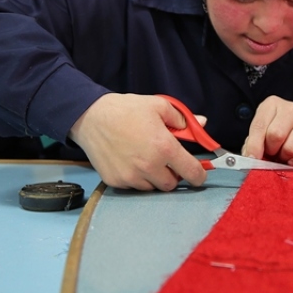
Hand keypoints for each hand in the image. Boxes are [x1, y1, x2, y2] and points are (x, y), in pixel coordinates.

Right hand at [69, 93, 207, 190]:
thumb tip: (201, 123)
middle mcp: (149, 166)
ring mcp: (131, 176)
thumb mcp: (158, 105)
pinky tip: (130, 161)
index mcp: (164, 147)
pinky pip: (134, 186)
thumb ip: (183, 118)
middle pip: (171, 184)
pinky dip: (136, 178)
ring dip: (154, 178)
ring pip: (152, 187)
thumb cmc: (125, 109)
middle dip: (173, 175)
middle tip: (166, 161)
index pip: (192, 172)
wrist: (90, 117)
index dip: (199, 175)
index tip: (198, 174)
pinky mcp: (116, 181)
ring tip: (145, 158)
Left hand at [242, 96, 292, 167]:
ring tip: (284, 154)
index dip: (254, 146)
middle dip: (271, 151)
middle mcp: (291, 108)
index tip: (253, 159)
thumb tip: (251, 159)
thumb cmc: (274, 133)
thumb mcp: (260, 134)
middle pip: (276, 136)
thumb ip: (252, 145)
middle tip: (273, 152)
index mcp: (272, 104)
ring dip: (285, 158)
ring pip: (292, 148)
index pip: (259, 126)